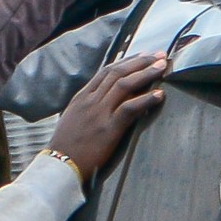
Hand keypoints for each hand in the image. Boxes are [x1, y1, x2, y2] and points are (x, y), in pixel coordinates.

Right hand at [46, 51, 170, 185]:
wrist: (58, 165)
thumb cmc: (66, 146)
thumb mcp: (73, 118)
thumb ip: (88, 105)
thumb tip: (105, 98)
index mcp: (82, 97)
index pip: (107, 71)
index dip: (127, 61)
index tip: (143, 55)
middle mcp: (91, 101)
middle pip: (118, 73)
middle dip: (140, 62)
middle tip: (159, 55)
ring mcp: (99, 114)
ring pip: (125, 85)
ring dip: (146, 73)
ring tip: (162, 67)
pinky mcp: (108, 130)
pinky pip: (129, 109)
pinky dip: (145, 99)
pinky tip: (159, 94)